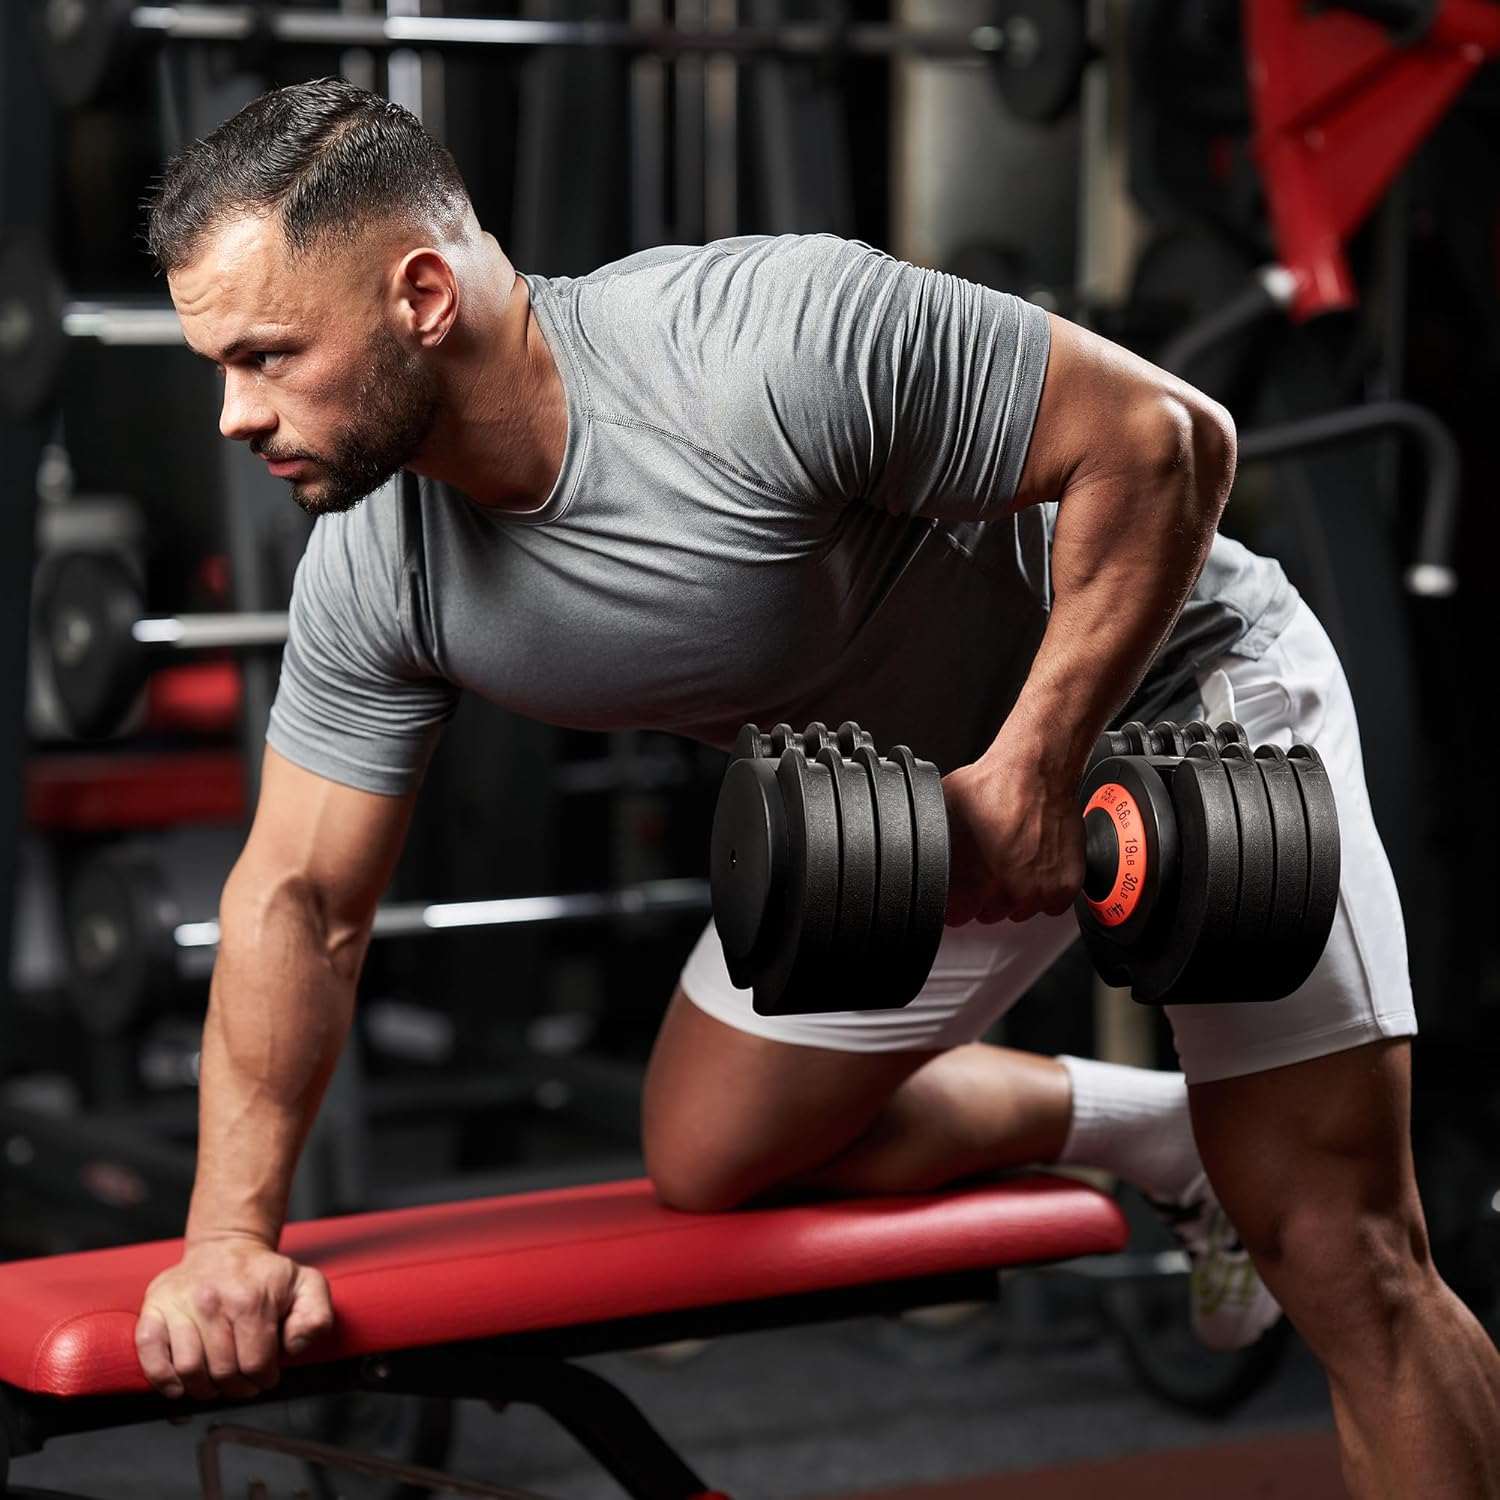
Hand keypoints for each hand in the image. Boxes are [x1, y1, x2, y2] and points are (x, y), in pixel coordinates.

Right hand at [135, 1235, 333, 1400]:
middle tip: (242, 1383)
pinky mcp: (154, 1308)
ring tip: (216, 1384)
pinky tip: (180, 1384)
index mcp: (251, 1298)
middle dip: (237, 1387)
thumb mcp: (306, 1286)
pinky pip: (150, 1354)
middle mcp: (212, 1301)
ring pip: (188, 1369)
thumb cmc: (265, 1275)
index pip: (255, 1363)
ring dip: (203, 1388)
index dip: (263, 1379)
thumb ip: (316, 1317)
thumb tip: (295, 1348)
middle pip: (222, 1372)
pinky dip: (163, 1379)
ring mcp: (180, 1304)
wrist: (226, 1248)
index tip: (265, 1376)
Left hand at [941, 755, 1084, 925]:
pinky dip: (1047, 890)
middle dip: (986, 894)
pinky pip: (1052, 905)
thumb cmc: (993, 787)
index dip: (958, 900)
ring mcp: (1037, 892)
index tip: (962, 888)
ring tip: (1015, 859)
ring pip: (1020, 912)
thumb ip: (934, 850)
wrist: (1036, 772)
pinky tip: (1037, 865)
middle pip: (989, 914)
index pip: (957, 917)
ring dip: (1017, 893)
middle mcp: (1005, 893)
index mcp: (971, 883)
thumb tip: (922, 863)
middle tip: (990, 863)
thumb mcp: (944, 815)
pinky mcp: (1064, 887)